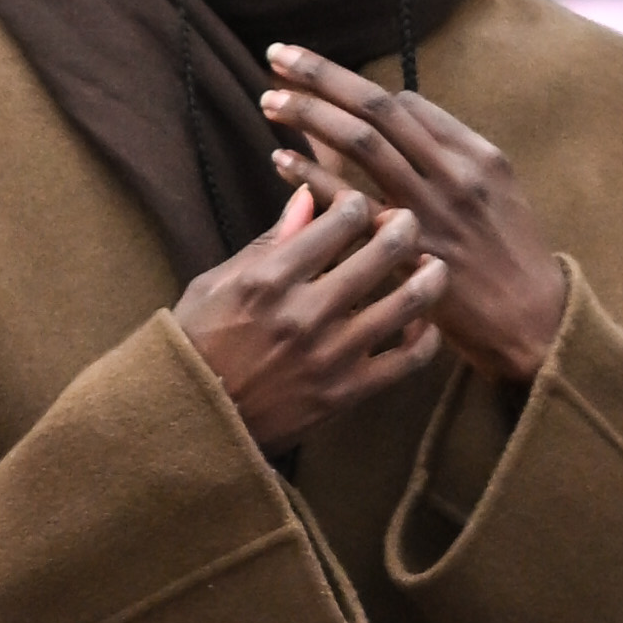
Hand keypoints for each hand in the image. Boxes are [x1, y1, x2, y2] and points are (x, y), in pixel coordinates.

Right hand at [174, 184, 450, 460]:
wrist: (191, 425)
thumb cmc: (195, 346)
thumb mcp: (215, 283)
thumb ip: (268, 242)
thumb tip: (308, 198)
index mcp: (269, 278)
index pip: (343, 218)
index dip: (359, 203)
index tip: (359, 208)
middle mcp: (306, 312)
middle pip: (386, 249)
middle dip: (404, 225)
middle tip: (405, 224)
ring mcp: (331, 354)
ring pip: (410, 301)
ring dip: (431, 274)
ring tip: (431, 265)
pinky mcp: (346, 393)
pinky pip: (409, 360)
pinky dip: (426, 336)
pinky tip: (421, 323)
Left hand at [261, 45, 570, 383]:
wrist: (530, 320)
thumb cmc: (507, 253)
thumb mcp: (496, 190)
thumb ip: (449, 151)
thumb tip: (397, 111)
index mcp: (474, 154)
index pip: (402, 104)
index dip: (349, 84)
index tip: (310, 71)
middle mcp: (454, 174)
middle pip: (378, 108)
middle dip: (323, 77)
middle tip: (277, 56)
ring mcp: (430, 211)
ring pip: (363, 144)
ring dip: (311, 116)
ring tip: (270, 100)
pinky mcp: (409, 252)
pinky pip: (352, 206)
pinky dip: (314, 178)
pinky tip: (281, 161)